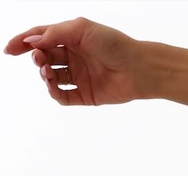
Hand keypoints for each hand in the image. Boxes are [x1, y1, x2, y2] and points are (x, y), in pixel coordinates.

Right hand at [3, 16, 149, 105]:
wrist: (138, 69)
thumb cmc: (114, 44)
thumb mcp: (81, 30)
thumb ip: (55, 34)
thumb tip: (32, 40)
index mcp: (71, 38)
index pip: (41, 38)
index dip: (24, 42)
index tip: (9, 49)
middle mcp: (74, 56)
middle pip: (45, 57)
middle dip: (36, 58)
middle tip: (38, 58)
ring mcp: (79, 76)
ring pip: (51, 78)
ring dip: (44, 75)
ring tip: (47, 71)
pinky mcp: (86, 95)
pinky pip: (63, 97)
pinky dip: (54, 93)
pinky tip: (53, 87)